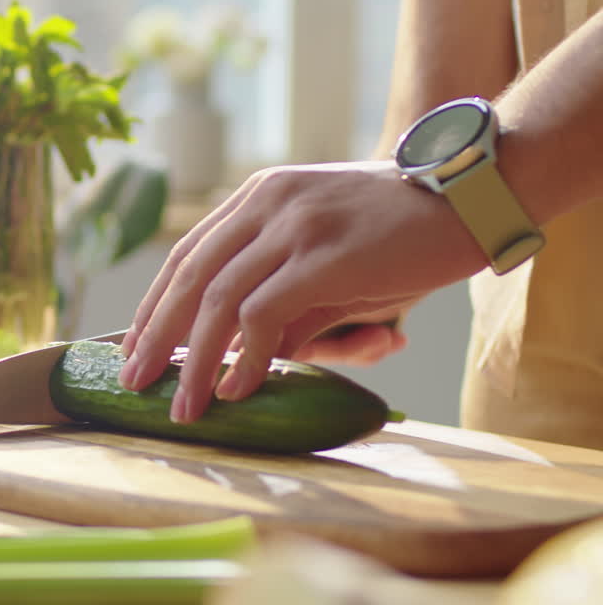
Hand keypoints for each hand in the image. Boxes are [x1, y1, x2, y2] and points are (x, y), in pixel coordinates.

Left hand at [117, 161, 486, 422]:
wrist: (470, 197)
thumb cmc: (398, 235)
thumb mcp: (325, 262)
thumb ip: (282, 304)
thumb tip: (238, 363)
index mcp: (259, 196)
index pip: (187, 255)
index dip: (155, 305)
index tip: (134, 347)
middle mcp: (266, 203)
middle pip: (189, 278)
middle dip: (155, 337)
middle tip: (134, 383)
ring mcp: (293, 226)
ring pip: (218, 301)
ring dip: (195, 363)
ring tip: (184, 408)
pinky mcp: (322, 255)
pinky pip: (263, 315)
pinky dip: (245, 358)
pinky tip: (239, 390)